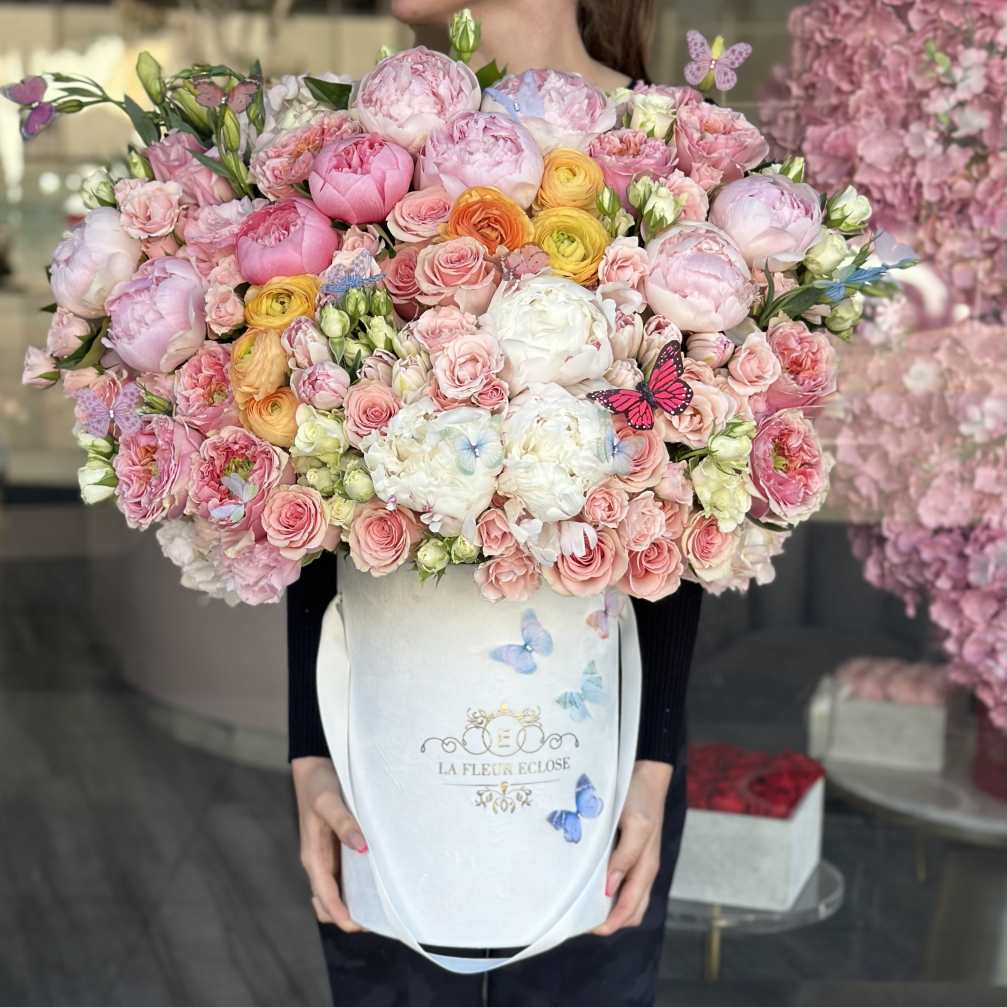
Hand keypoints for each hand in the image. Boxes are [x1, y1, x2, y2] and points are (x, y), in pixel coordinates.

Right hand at [291, 755, 367, 931]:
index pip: (325, 896)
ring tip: (379, 906)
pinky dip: (354, 886)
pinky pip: (342, 876)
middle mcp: (317, 861)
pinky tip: (374, 882)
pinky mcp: (333, 848)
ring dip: (352, 902)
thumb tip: (361, 847)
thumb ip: (344, 822)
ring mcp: (325, 856)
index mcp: (312, 856)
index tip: (360, 926)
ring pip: (335, 891)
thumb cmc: (318, 784)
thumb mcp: (329, 801)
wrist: (312, 767)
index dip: (341, 914)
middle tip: (378, 919)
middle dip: (347, 915)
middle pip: (328, 901)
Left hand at [593, 759, 671, 936]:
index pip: (630, 909)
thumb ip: (625, 857)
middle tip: (580, 917)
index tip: (587, 927)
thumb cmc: (641, 797)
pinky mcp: (629, 848)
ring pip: (624, 895)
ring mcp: (637, 859)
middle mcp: (642, 868)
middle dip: (608, 919)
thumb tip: (609, 889)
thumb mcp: (636, 825)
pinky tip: (588, 876)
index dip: (611, 923)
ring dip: (606, 903)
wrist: (647, 773)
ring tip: (581, 901)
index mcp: (646, 867)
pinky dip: (605, 884)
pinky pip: (619, 876)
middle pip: (630, 909)